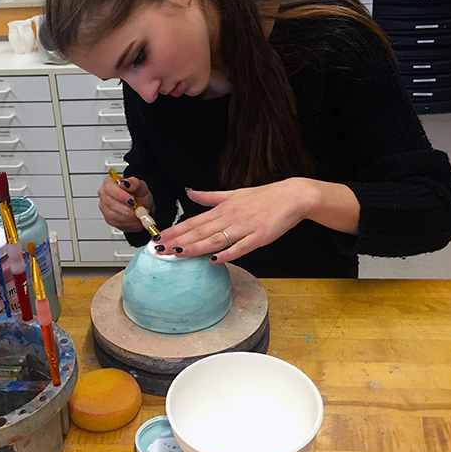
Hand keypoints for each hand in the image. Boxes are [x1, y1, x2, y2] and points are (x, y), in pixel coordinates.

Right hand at [97, 175, 154, 232]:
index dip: (119, 194)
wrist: (142, 209)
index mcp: (110, 182)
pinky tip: (132, 219)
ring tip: (137, 214)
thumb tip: (128, 183)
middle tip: (136, 210)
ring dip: (127, 216)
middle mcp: (104, 193)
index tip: (131, 200)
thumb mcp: (142, 188)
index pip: (109, 187)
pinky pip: (115, 222)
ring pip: (112, 214)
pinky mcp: (107, 217)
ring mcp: (104, 206)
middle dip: (125, 208)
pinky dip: (126, 222)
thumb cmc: (140, 197)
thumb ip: (135, 183)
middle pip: (109, 202)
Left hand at [154, 178, 359, 262]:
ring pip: (215, 239)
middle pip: (199, 231)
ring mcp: (244, 227)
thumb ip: (210, 197)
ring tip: (178, 253)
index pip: (193, 222)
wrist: (292, 196)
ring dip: (195, 247)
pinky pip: (241, 247)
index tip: (158, 237)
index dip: (175, 230)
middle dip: (178, 240)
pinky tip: (214, 260)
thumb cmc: (264, 197)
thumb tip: (190, 191)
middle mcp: (229, 217)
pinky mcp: (259, 237)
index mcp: (222, 209)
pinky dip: (228, 253)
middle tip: (159, 249)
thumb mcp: (233, 193)